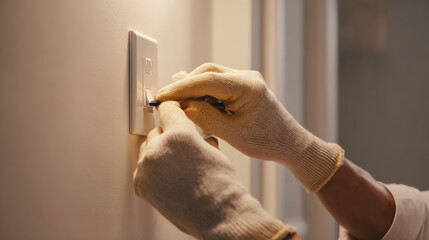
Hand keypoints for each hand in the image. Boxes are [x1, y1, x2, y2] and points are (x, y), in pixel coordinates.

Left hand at [133, 101, 295, 239]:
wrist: (219, 214)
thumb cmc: (221, 185)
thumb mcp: (212, 148)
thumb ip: (194, 136)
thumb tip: (188, 132)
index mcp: (178, 135)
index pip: (167, 109)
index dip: (173, 109)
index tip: (172, 110)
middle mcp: (158, 149)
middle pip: (156, 131)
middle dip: (168, 136)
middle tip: (182, 148)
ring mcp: (146, 168)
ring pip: (148, 149)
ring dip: (159, 152)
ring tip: (177, 166)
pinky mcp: (141, 185)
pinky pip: (143, 168)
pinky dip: (153, 170)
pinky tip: (170, 177)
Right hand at [156, 63, 343, 191]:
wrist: (288, 143)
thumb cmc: (266, 142)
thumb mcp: (232, 134)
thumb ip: (205, 118)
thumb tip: (182, 106)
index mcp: (248, 87)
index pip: (207, 80)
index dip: (182, 87)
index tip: (162, 96)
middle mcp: (247, 77)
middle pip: (207, 72)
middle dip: (185, 85)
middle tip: (166, 100)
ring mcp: (245, 80)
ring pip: (211, 75)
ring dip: (193, 87)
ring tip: (176, 102)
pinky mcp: (242, 86)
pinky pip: (218, 83)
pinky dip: (203, 92)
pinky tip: (193, 101)